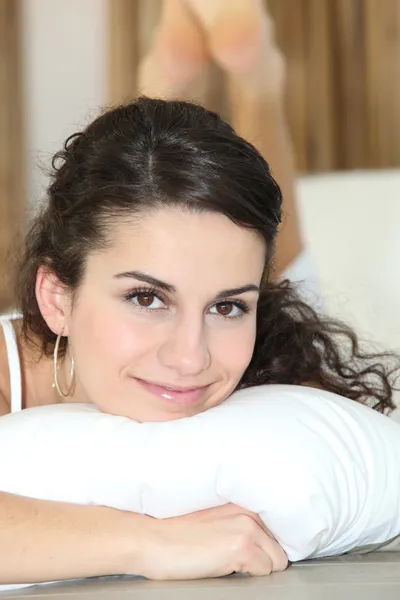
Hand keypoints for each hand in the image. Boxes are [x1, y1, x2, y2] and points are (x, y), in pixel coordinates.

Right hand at [134, 503, 287, 579]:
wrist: (153, 539)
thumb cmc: (177, 533)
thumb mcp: (214, 519)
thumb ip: (239, 522)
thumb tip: (262, 540)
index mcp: (242, 503)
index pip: (276, 528)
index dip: (266, 544)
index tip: (255, 551)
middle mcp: (248, 512)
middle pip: (279, 546)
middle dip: (262, 557)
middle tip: (235, 558)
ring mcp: (247, 529)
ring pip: (276, 561)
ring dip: (257, 567)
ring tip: (229, 562)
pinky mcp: (241, 548)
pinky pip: (264, 572)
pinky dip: (248, 575)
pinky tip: (225, 567)